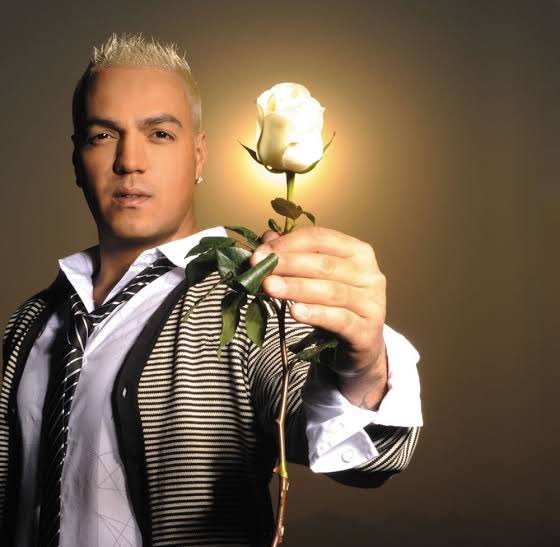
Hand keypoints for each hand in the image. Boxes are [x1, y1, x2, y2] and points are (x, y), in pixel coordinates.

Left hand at [249, 226, 388, 407]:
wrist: (361, 346)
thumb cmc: (336, 306)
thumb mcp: (317, 279)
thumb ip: (295, 256)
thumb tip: (267, 238)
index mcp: (358, 252)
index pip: (321, 239)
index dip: (288, 243)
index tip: (261, 252)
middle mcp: (369, 275)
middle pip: (325, 265)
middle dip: (288, 264)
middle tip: (259, 268)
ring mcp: (372, 304)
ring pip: (331, 291)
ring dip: (296, 288)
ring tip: (269, 287)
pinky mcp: (367, 331)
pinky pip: (339, 320)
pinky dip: (316, 314)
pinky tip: (295, 312)